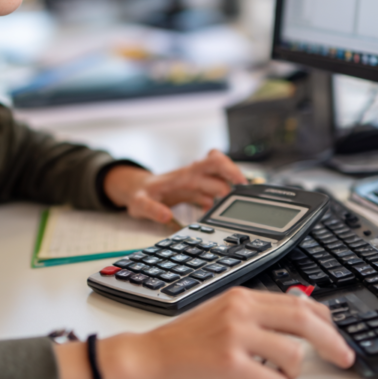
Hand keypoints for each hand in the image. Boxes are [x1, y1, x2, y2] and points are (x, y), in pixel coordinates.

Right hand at [55, 287, 355, 378]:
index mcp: (241, 296)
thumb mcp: (221, 314)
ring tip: (274, 376)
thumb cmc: (184, 342)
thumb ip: (255, 315)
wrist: (147, 359)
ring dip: (292, 372)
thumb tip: (296, 323)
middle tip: (345, 358)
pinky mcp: (230, 364)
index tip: (338, 334)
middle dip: (333, 342)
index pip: (298, 302)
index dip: (326, 320)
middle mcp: (240, 310)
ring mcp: (235, 336)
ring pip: (294, 355)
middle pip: (305, 320)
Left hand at [103, 149, 247, 222]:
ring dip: (228, 192)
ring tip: (230, 208)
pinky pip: (212, 194)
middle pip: (222, 168)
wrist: (136, 189)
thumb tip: (166, 216)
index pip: (213, 162)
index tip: (241, 182)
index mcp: (185, 174)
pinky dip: (217, 202)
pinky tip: (216, 212)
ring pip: (219, 181)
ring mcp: (195, 183)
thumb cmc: (139, 193)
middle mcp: (193, 176)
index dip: (230, 168)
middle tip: (240, 197)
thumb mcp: (140, 203)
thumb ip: (152, 209)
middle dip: (235, 180)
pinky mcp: (194, 192)